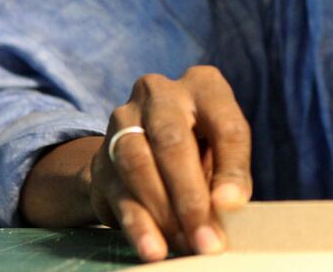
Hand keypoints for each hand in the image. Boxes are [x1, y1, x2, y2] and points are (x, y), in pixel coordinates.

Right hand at [90, 66, 252, 261]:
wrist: (144, 144)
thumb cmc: (202, 145)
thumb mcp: (222, 150)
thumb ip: (228, 173)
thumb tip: (227, 205)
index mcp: (203, 85)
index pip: (225, 126)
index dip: (231, 169)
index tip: (232, 206)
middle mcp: (159, 93)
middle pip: (172, 142)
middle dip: (190, 197)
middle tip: (206, 240)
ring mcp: (123, 120)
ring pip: (138, 165)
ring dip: (162, 213)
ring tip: (184, 245)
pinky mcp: (100, 156)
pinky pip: (118, 191)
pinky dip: (137, 223)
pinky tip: (153, 247)